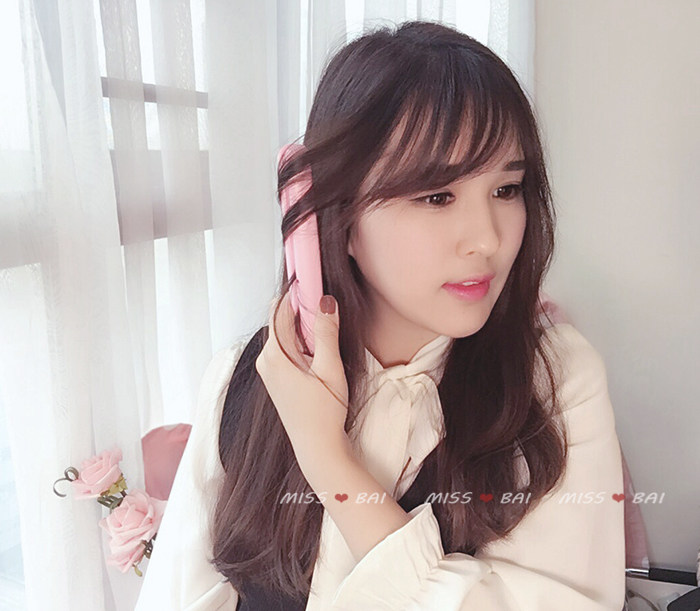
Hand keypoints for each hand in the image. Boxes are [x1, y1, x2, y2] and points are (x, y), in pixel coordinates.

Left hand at [255, 291, 349, 455]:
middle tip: (329, 307)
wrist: (317, 448)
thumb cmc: (323, 413)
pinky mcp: (277, 377)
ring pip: (287, 333)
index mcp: (274, 354)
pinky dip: (304, 341)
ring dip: (307, 327)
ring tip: (329, 329)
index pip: (281, 309)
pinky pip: (288, 347)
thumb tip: (325, 300)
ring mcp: (269, 369)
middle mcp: (266, 359)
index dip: (299, 292)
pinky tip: (321, 350)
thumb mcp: (329, 369)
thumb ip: (326, 333)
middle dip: (305, 310)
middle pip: (283, 319)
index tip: (315, 278)